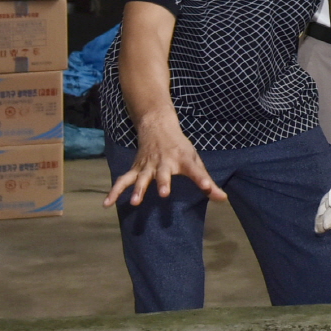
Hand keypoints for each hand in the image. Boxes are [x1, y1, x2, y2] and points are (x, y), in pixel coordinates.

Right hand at [105, 112, 224, 207]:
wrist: (157, 126)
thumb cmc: (179, 148)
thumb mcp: (195, 161)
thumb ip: (206, 182)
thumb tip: (223, 199)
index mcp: (182, 160)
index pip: (195, 171)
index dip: (202, 180)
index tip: (208, 188)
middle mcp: (164, 162)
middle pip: (163, 174)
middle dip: (162, 183)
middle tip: (163, 193)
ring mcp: (147, 166)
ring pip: (141, 178)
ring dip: (138, 189)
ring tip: (135, 202)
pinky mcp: (135, 169)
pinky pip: (123, 181)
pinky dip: (114, 191)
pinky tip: (107, 204)